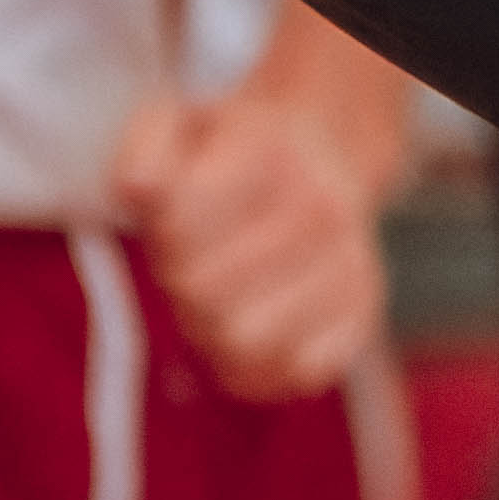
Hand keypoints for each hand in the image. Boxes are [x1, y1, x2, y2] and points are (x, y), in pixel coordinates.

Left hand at [111, 86, 388, 402]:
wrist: (323, 162)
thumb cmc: (229, 154)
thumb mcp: (177, 124)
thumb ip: (144, 150)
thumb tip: (138, 191)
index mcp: (271, 154)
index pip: (180, 229)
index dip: (160, 235)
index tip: (171, 222)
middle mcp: (322, 209)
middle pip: (202, 291)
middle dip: (179, 282)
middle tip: (189, 263)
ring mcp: (350, 268)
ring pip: (242, 342)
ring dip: (209, 329)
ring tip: (216, 298)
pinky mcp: (360, 320)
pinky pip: (290, 374)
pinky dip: (254, 365)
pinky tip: (247, 329)